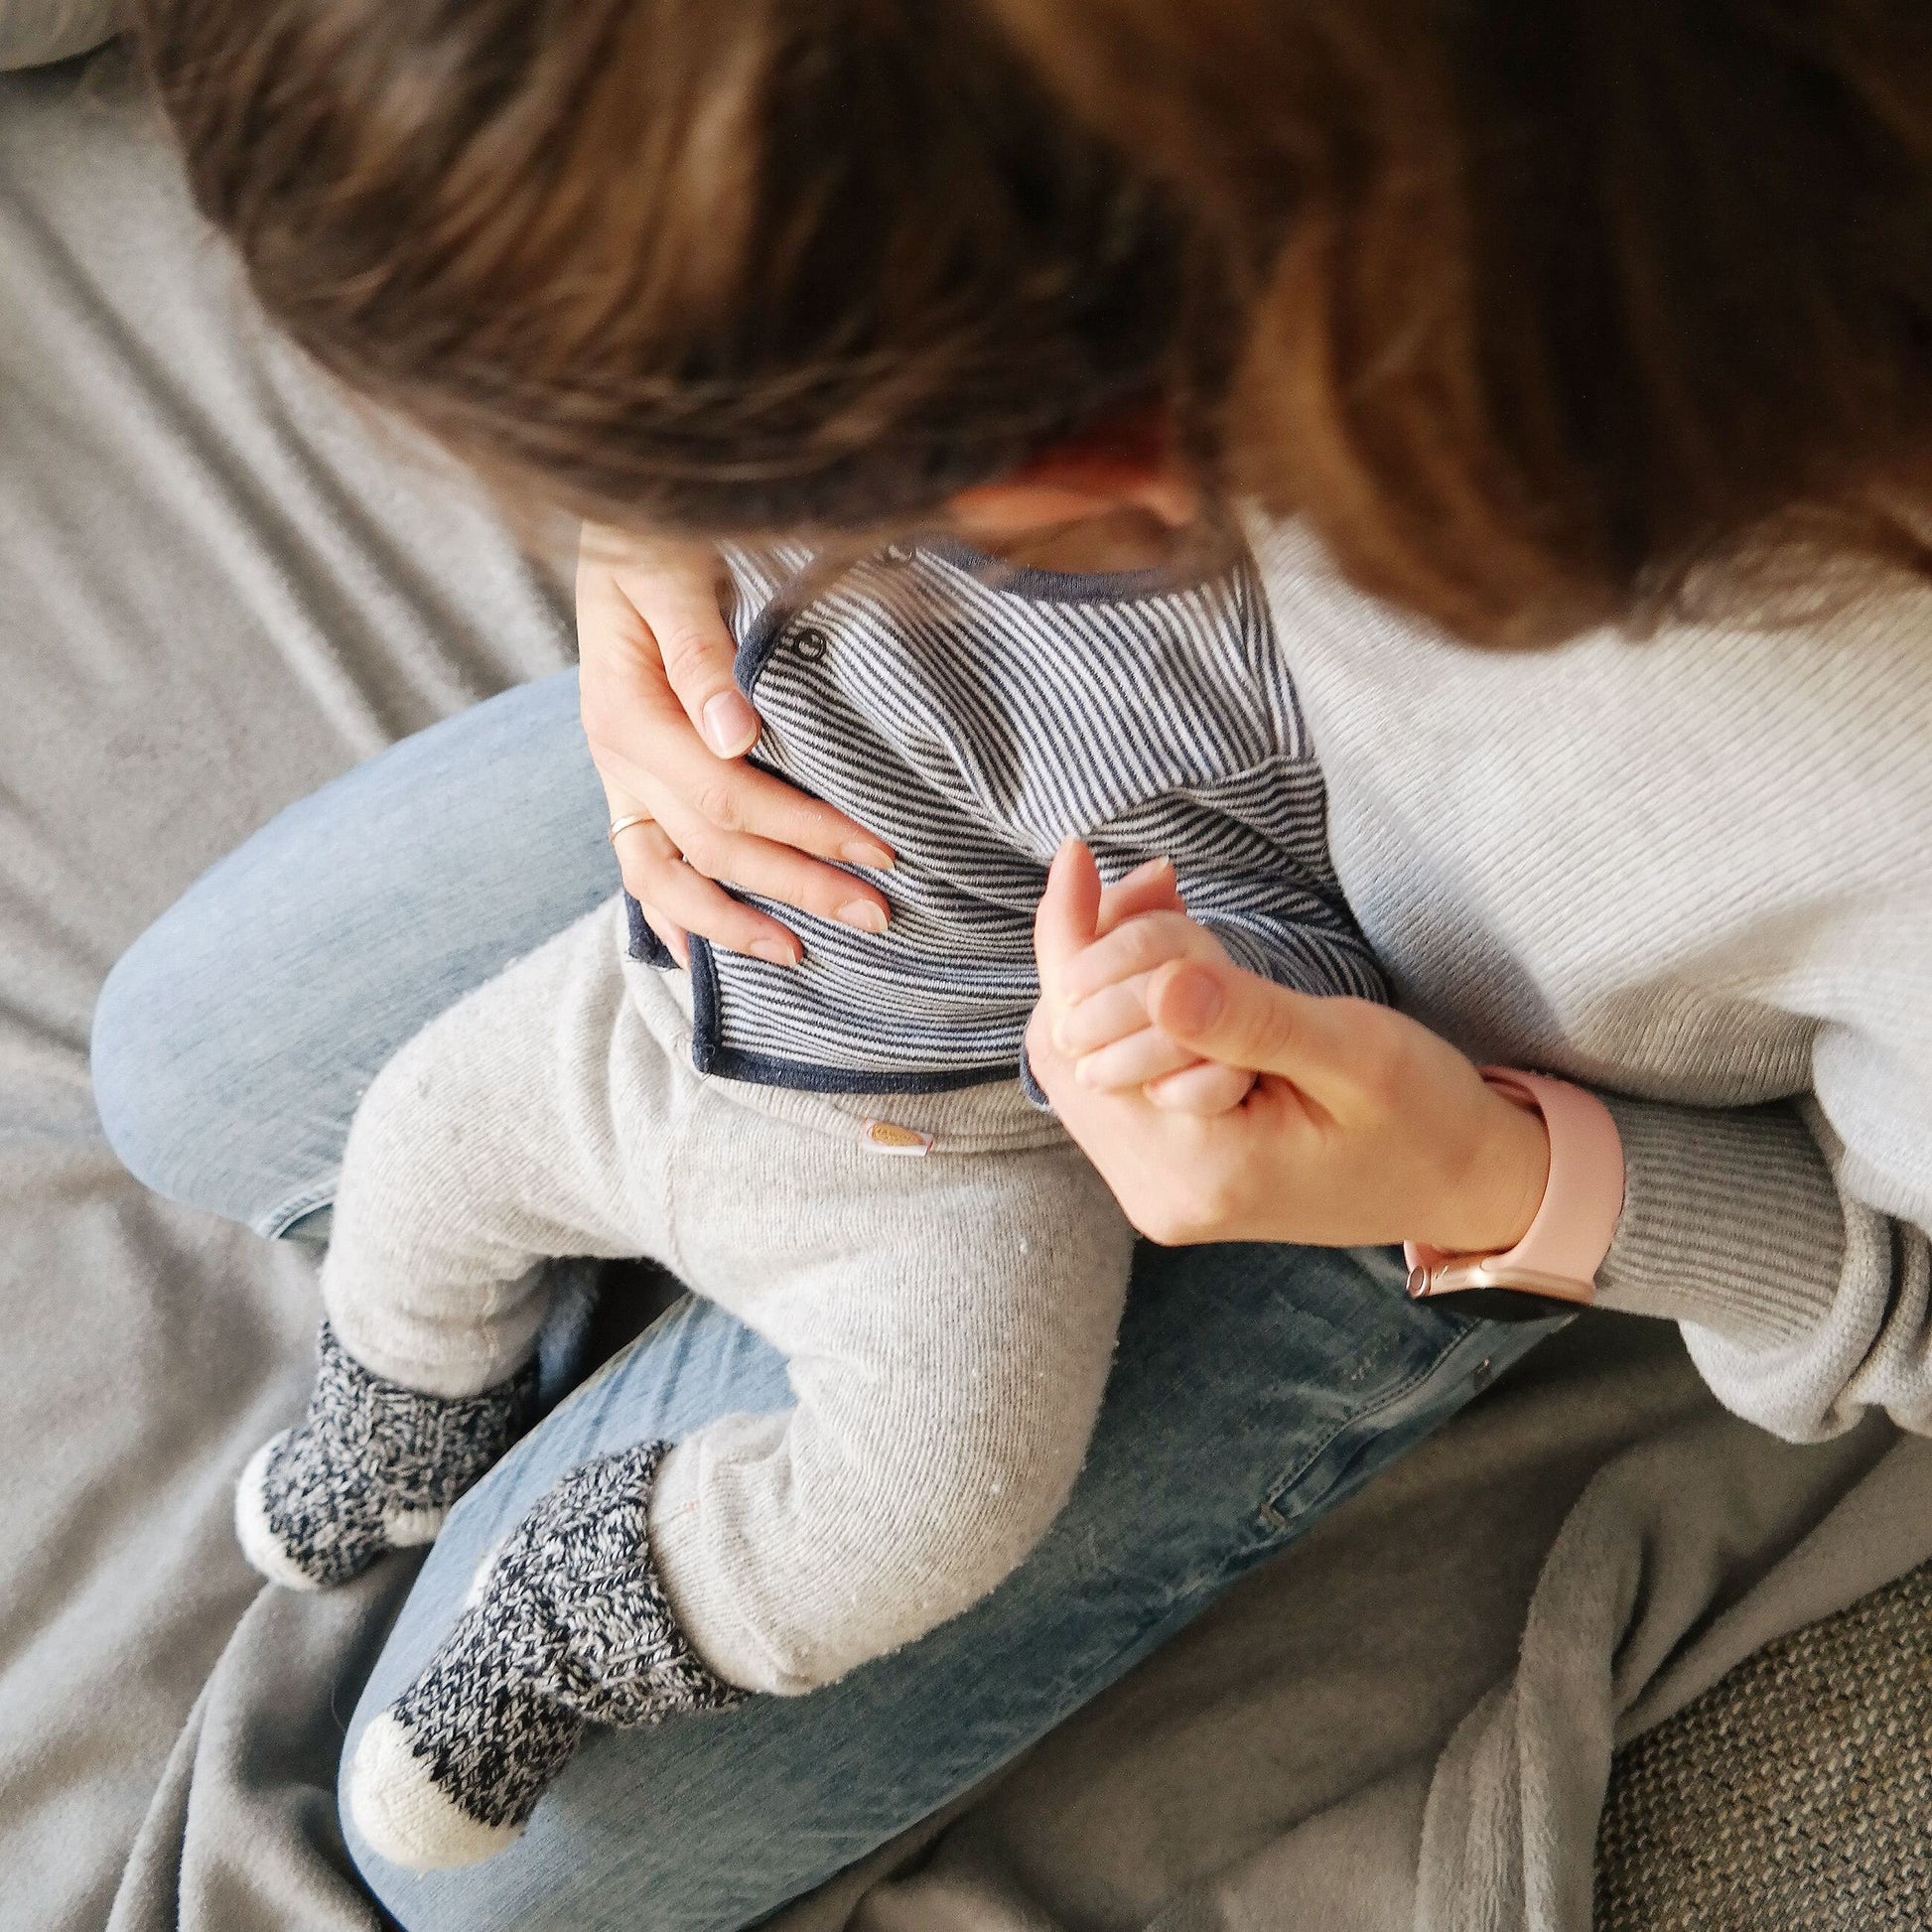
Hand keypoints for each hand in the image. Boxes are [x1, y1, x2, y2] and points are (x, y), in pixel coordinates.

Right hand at [577, 526, 894, 965]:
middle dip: (797, 884)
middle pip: (712, 846)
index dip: (805, 830)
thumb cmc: (653, 536)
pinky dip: (672, 913)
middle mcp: (617, 757)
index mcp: (630, 712)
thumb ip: (698, 650)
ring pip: (664, 876)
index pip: (728, 795)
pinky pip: (639, 863)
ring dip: (733, 923)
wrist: (615, 516)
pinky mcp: (627, 781)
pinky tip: (703, 954)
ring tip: (800, 956)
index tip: (879, 849)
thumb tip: (734, 734)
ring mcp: (617, 777)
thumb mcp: (670, 571)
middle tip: (879, 915)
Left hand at [1031, 843, 1550, 1251]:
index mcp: (1201, 1172)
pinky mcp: (1167, 1175)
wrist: (1467, 1186)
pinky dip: (1125, 1011)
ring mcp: (1156, 1191)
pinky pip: (1111, 1081)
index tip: (1078, 855)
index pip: (1083, 1038)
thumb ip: (1250, 1019)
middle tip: (1156, 878)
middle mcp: (1157, 1194)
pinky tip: (1169, 964)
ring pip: (1077, 1060)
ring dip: (1105, 976)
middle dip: (1092, 950)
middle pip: (1064, 1047)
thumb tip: (1159, 982)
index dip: (1072, 940)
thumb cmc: (1426, 1115)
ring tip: (1165, 904)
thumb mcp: (1355, 1053)